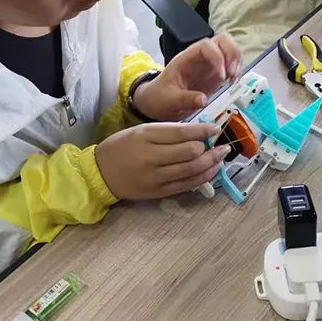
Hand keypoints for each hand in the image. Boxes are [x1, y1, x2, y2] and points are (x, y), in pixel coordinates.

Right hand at [96, 123, 229, 198]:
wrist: (101, 173)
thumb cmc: (122, 147)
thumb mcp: (141, 131)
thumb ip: (168, 132)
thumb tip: (198, 132)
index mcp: (146, 137)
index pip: (182, 133)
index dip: (203, 130)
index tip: (215, 128)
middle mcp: (151, 157)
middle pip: (190, 152)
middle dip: (210, 147)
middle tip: (221, 143)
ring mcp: (155, 177)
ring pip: (192, 170)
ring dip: (211, 163)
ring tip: (221, 156)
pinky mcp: (158, 192)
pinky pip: (186, 185)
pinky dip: (203, 177)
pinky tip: (212, 170)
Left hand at [132, 34, 242, 121]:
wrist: (158, 103)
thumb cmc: (160, 97)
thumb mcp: (169, 100)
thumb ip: (185, 100)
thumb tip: (204, 100)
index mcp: (186, 58)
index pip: (206, 46)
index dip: (217, 57)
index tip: (222, 76)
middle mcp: (200, 57)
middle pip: (223, 40)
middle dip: (232, 54)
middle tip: (232, 74)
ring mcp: (209, 64)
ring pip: (230, 49)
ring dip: (237, 62)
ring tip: (234, 80)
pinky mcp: (216, 74)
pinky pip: (231, 64)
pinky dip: (237, 71)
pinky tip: (233, 83)